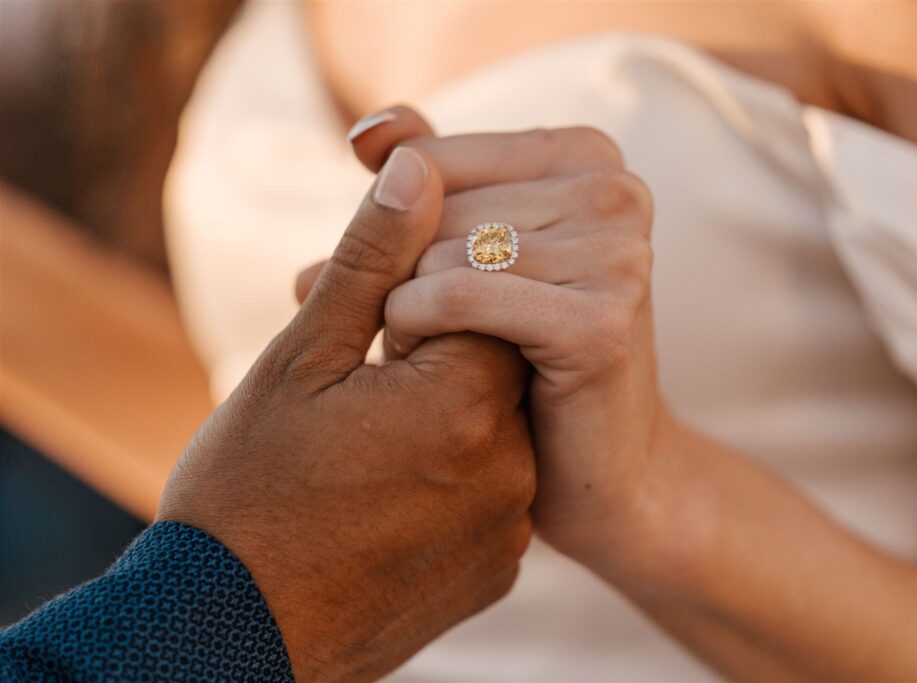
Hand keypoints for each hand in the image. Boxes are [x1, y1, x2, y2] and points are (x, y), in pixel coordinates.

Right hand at [158, 147, 534, 682]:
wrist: (231, 634)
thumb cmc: (247, 489)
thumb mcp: (299, 358)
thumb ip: (371, 259)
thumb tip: (417, 165)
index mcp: (463, 398)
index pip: (489, 294)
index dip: (431, 291)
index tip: (378, 319)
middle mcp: (508, 466)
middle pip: (499, 359)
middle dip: (440, 351)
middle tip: (369, 382)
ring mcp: (507, 527)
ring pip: (498, 428)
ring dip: (447, 416)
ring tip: (370, 443)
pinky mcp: (499, 571)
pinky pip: (493, 494)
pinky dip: (454, 477)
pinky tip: (389, 491)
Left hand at [305, 107, 664, 571]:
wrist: (604, 471)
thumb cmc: (527, 360)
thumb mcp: (476, 256)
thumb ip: (430, 185)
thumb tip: (368, 130)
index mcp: (588, 155)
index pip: (429, 158)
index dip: (389, 229)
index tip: (399, 283)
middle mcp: (614, 190)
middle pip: (431, 204)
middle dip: (392, 272)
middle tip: (399, 329)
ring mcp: (616, 254)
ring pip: (437, 250)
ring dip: (399, 309)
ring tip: (420, 353)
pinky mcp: (599, 322)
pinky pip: (456, 297)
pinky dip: (415, 330)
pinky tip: (423, 366)